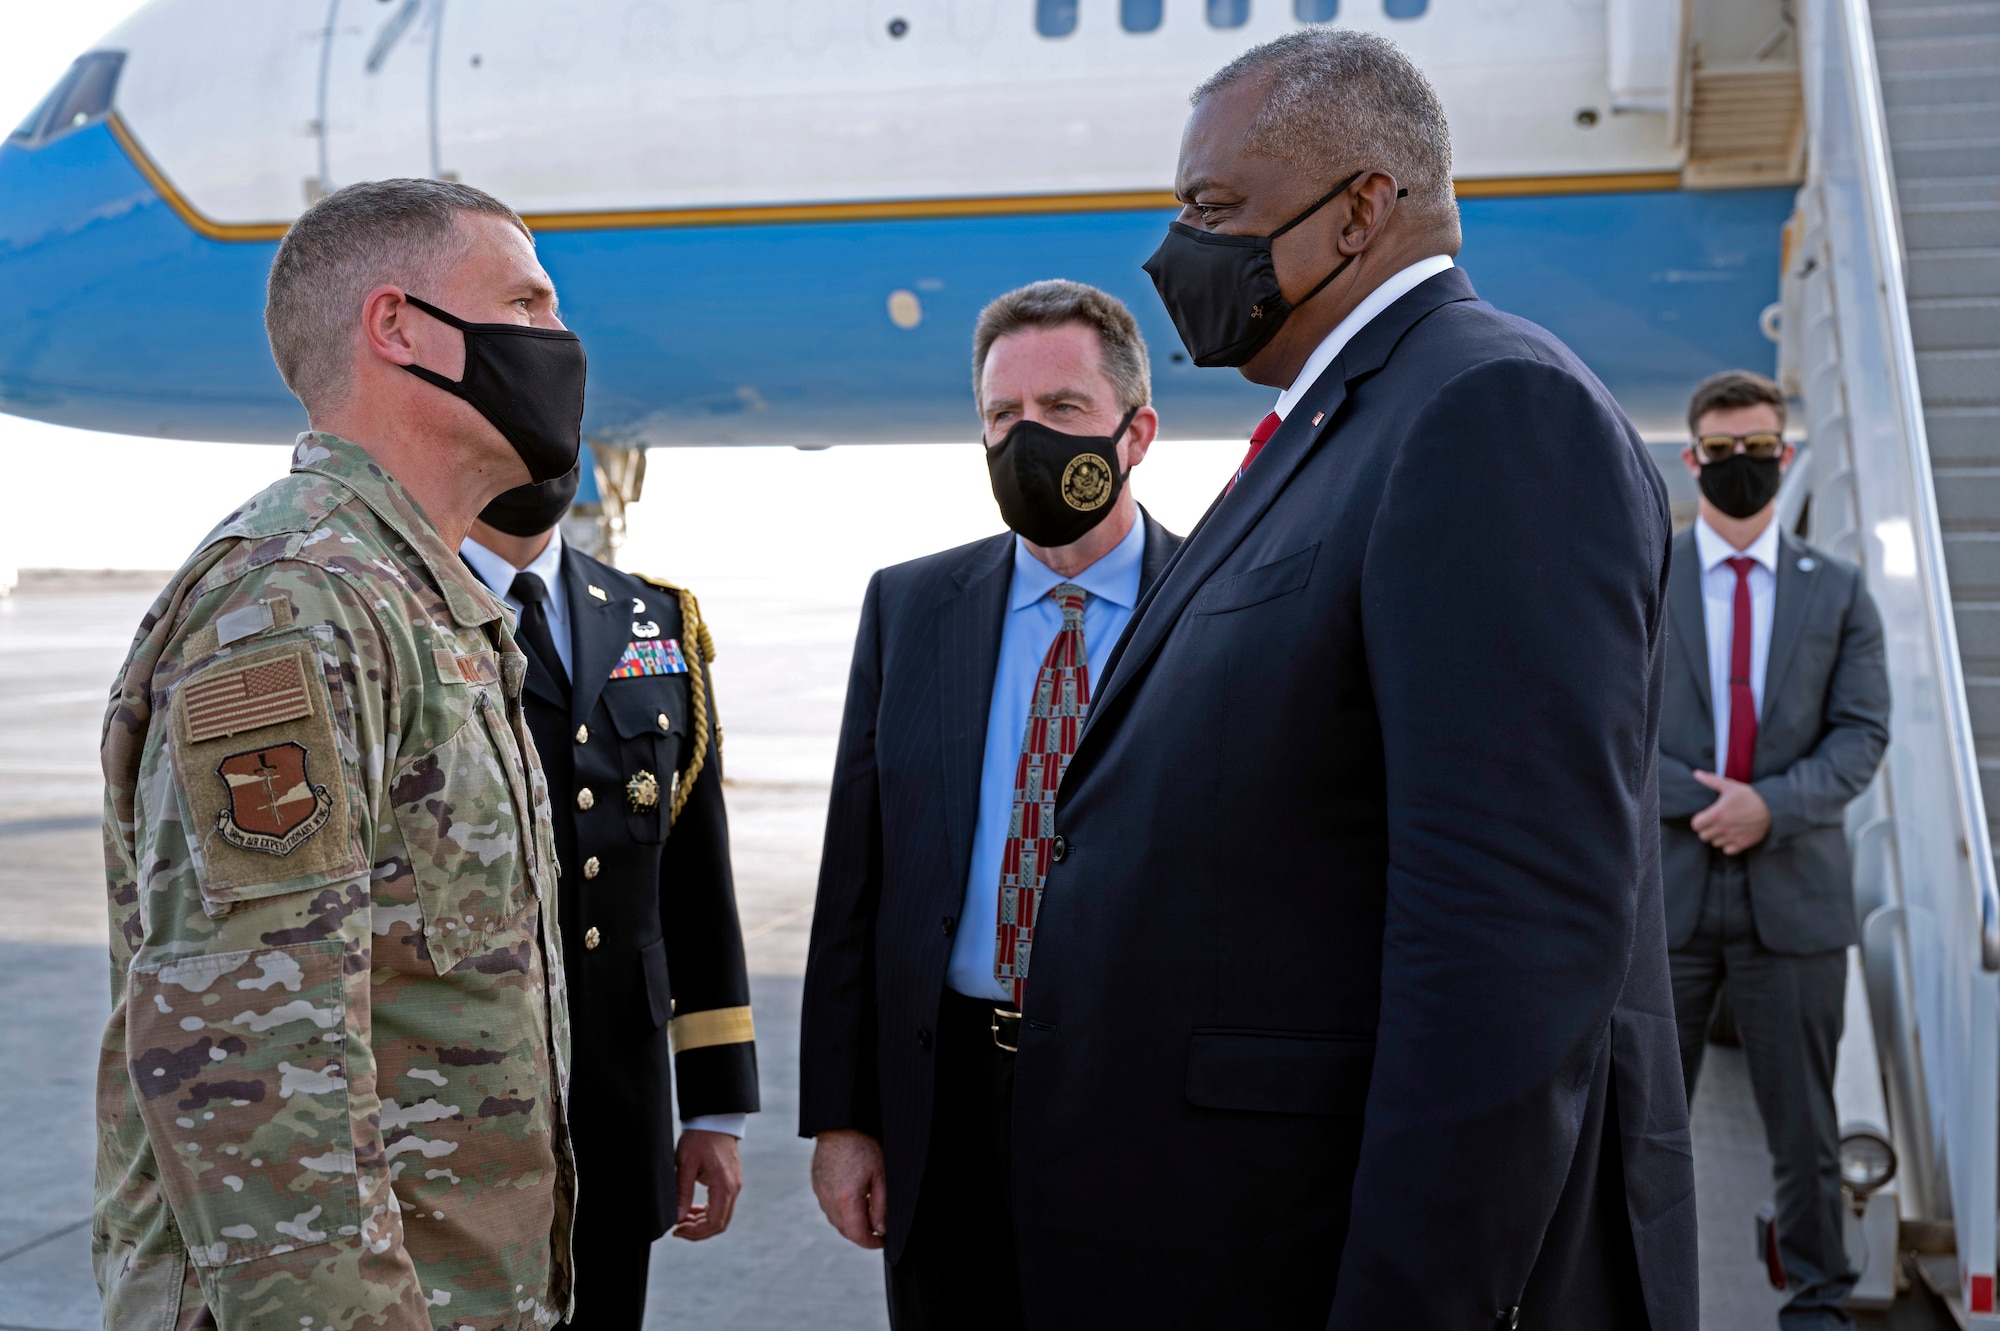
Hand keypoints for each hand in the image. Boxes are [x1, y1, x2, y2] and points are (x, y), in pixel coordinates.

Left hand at [670, 1129, 741, 1240]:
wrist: (715, 1119)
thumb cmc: (699, 1138)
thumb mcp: (685, 1164)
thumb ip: (682, 1193)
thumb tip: (677, 1218)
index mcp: (724, 1185)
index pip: (714, 1223)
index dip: (695, 1233)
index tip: (677, 1230)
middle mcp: (734, 1188)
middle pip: (720, 1224)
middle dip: (698, 1231)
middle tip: (678, 1228)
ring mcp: (734, 1185)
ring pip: (721, 1216)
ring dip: (702, 1223)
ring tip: (682, 1219)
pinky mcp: (731, 1182)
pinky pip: (722, 1205)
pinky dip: (707, 1213)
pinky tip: (691, 1209)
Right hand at [811, 1129, 886, 1249]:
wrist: (840, 1125)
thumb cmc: (863, 1146)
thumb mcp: (880, 1176)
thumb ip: (880, 1206)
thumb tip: (881, 1229)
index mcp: (846, 1199)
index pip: (857, 1234)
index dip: (871, 1243)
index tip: (883, 1241)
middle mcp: (828, 1200)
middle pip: (845, 1231)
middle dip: (862, 1234)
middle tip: (879, 1228)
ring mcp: (820, 1193)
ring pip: (836, 1221)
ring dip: (851, 1223)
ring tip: (868, 1211)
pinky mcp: (817, 1185)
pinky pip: (828, 1207)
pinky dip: (842, 1211)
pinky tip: (854, 1199)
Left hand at [1691, 771, 1771, 854]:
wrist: (1772, 809)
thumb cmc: (1750, 797)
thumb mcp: (1730, 786)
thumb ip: (1711, 781)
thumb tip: (1696, 773)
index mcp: (1716, 815)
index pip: (1696, 825)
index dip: (1698, 821)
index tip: (1704, 817)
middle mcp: (1722, 828)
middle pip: (1703, 836)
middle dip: (1706, 830)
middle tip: (1713, 823)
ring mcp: (1732, 838)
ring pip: (1714, 843)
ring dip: (1716, 837)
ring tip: (1724, 829)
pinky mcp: (1742, 845)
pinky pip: (1727, 851)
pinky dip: (1727, 846)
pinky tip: (1732, 836)